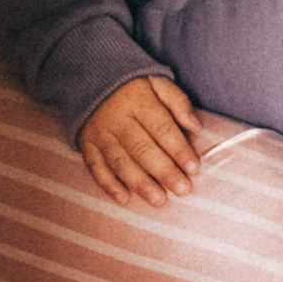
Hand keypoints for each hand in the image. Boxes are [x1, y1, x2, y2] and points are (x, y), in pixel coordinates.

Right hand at [79, 75, 203, 207]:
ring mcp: (100, 134)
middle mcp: (118, 119)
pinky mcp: (87, 146)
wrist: (93, 81)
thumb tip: (195, 126)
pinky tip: (124, 199)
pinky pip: (96, 168)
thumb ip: (178, 102)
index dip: (178, 149)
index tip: (194, 168)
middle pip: (142, 149)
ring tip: (159, 200)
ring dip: (140, 184)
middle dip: (164, 172)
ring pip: (121, 162)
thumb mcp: (159, 82)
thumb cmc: (135, 88)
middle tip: (182, 190)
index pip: (162, 128)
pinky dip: (109, 185)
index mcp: (138, 101)